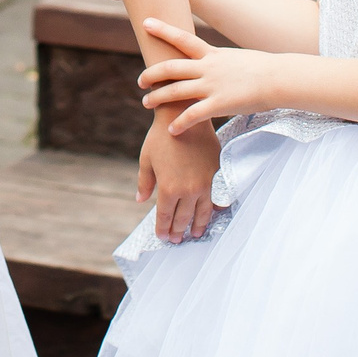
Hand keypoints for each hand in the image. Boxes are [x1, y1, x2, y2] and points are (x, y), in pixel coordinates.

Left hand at [137, 120, 218, 242]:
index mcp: (168, 188)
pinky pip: (216, 198)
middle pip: (183, 218)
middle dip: (178, 231)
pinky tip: (211, 214)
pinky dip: (213, 209)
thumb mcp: (146, 159)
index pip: (165, 217)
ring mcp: (205, 184)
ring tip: (194, 234)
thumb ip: (145, 182)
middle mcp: (188, 190)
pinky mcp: (216, 174)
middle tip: (177, 240)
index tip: (162, 236)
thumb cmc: (160, 137)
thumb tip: (141, 200)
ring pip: (202, 213)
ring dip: (197, 225)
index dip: (163, 229)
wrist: (184, 116)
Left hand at [138, 18, 270, 135]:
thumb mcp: (236, 58)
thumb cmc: (263, 69)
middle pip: (171, 67)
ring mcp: (212, 86)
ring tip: (146, 103)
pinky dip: (179, 123)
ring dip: (157, 98)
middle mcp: (208, 68)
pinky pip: (193, 115)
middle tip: (140, 80)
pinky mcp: (219, 104)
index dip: (162, 29)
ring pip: (175, 91)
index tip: (146, 22)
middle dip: (152, 73)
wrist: (279, 79)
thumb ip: (220, 61)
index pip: (182, 38)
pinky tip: (171, 131)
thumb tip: (213, 62)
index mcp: (212, 54)